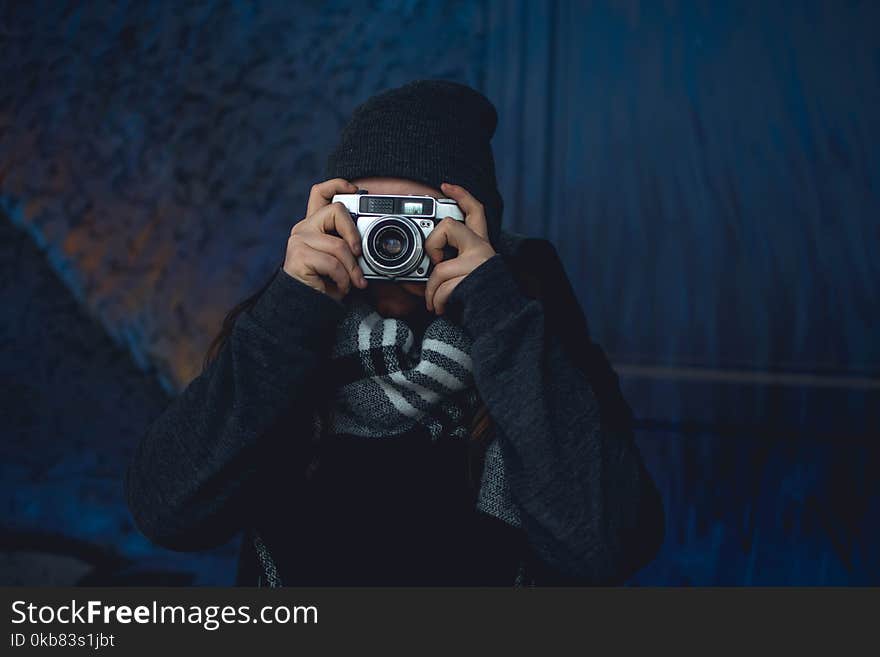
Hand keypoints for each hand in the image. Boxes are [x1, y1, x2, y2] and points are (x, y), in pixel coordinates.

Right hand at [284, 178, 368, 301]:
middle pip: (335, 210)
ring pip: (339, 245)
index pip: (320, 192)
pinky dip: (342, 279)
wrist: (307, 308)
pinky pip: (332, 263)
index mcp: (314, 225)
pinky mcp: (298, 256)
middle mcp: (303, 228)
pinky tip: (340, 288)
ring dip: (352, 269)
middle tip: (359, 254)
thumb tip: (368, 241)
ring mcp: (298, 240)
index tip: (355, 189)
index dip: (337, 184)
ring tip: (352, 282)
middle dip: (354, 234)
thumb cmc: (327, 284)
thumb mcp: (342, 260)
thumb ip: (349, 244)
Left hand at [423, 182, 496, 314]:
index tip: (445, 185)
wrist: (502, 320)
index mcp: (482, 244)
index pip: (475, 210)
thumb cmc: (481, 299)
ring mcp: (478, 263)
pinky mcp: (472, 279)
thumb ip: (454, 262)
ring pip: (439, 268)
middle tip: (434, 264)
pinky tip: (442, 308)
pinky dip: (437, 302)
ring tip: (435, 302)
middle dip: (431, 245)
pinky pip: (442, 287)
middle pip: (448, 225)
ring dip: (431, 291)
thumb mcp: (469, 274)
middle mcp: (482, 249)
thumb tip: (428, 265)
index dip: (460, 194)